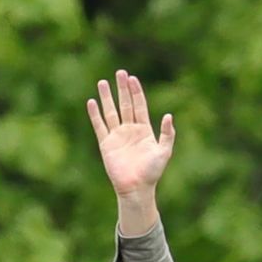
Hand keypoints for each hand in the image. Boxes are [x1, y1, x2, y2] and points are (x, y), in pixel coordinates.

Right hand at [88, 69, 173, 231]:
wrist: (136, 188)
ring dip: (106, 97)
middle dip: (122, 89)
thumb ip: (167, 134)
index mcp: (144, 130)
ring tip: (102, 82)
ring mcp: (117, 136)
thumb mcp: (164, 152)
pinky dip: (95, 114)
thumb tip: (169, 116)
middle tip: (120, 73)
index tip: (132, 78)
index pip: (139, 106)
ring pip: (111, 112)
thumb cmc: (152, 173)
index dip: (136, 92)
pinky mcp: (106, 144)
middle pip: (125, 104)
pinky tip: (92, 102)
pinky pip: (99, 126)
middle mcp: (130, 130)